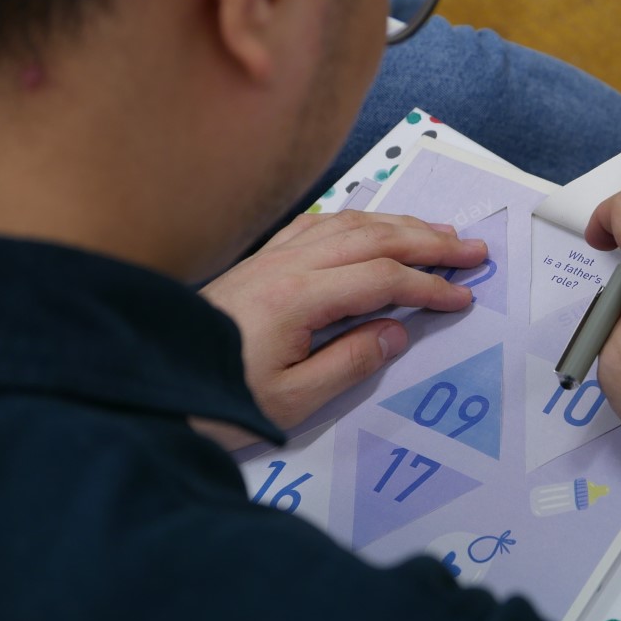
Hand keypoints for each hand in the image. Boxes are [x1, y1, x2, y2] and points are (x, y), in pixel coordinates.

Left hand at [200, 210, 486, 441]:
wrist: (148, 386)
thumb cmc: (218, 401)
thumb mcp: (292, 401)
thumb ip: (350, 363)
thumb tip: (396, 332)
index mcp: (297, 298)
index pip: (382, 279)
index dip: (429, 286)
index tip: (463, 297)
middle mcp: (286, 265)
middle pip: (373, 237)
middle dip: (429, 241)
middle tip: (473, 249)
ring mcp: (270, 258)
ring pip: (348, 224)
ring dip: (399, 224)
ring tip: (437, 233)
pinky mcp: (258, 262)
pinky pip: (317, 225)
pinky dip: (357, 220)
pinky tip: (372, 225)